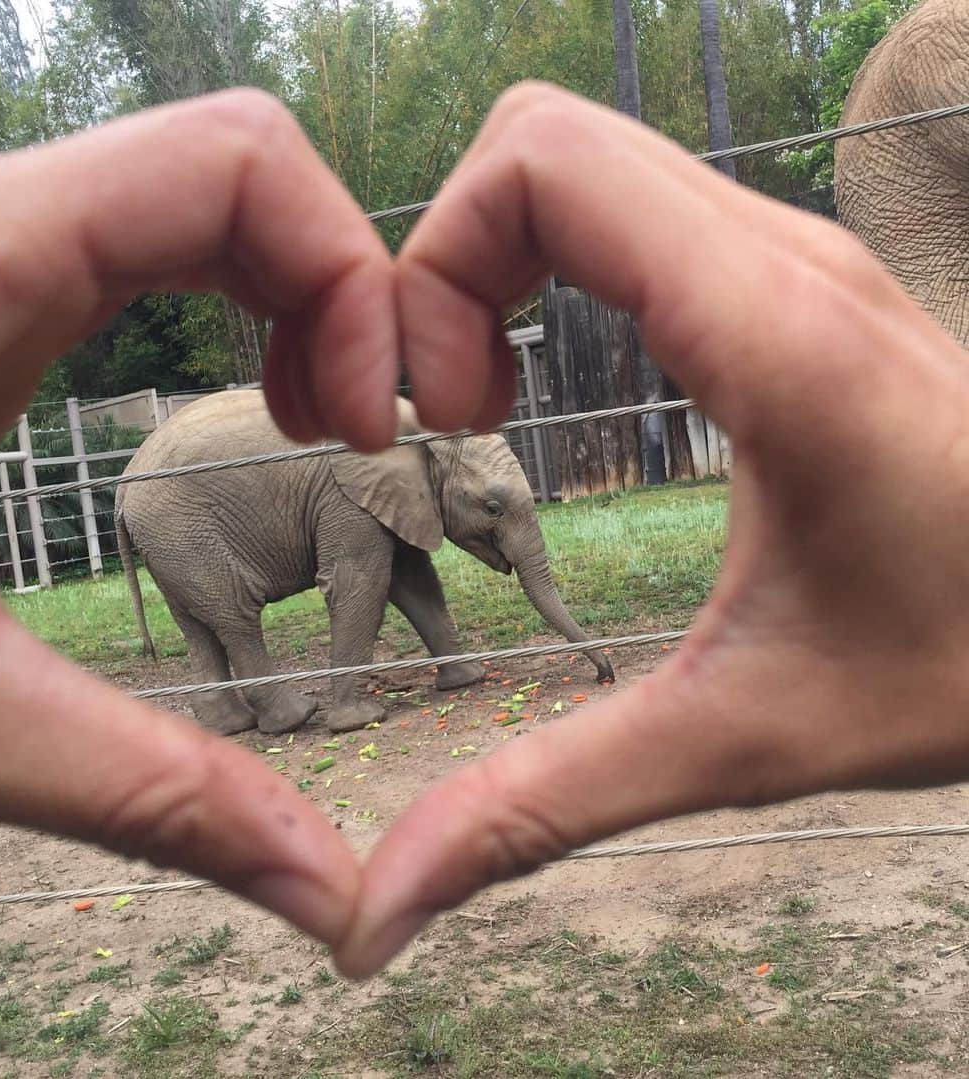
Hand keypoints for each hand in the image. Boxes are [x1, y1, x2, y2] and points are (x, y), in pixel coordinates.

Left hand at [0, 89, 404, 946]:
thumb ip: (152, 795)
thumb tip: (331, 896)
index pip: (235, 164)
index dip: (348, 281)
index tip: (368, 431)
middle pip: (239, 172)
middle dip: (345, 290)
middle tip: (369, 430)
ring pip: (202, 198)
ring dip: (300, 299)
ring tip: (322, 421)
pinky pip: (154, 245)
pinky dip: (244, 310)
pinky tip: (258, 406)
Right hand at [335, 83, 968, 976]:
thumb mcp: (737, 738)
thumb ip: (541, 805)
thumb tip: (376, 910)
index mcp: (767, 336)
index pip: (543, 167)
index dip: (435, 269)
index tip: (433, 419)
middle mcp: (777, 257)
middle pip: (539, 144)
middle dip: (445, 268)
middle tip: (444, 418)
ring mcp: (786, 255)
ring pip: (576, 171)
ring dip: (488, 274)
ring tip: (478, 414)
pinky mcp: (784, 279)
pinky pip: (619, 215)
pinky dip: (541, 277)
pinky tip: (541, 397)